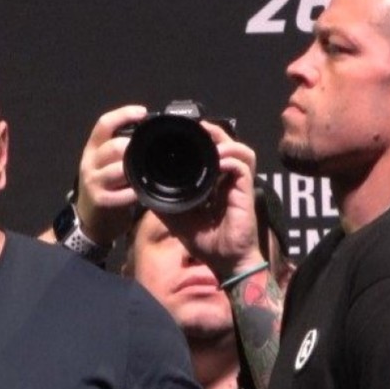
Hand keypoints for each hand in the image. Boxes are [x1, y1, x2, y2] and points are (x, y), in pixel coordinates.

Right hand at [74, 105, 147, 244]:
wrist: (89, 218)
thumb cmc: (104, 186)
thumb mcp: (105, 163)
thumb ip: (121, 147)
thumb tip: (147, 130)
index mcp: (93, 149)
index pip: (104, 124)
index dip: (123, 114)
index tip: (142, 112)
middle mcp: (90, 163)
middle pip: (114, 146)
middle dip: (134, 147)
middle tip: (149, 152)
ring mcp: (94, 182)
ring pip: (119, 169)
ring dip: (136, 171)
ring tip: (146, 174)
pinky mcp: (101, 201)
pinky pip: (124, 193)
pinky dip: (136, 192)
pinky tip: (141, 193)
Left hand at [155, 121, 265, 279]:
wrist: (224, 260)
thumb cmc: (205, 240)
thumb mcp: (177, 218)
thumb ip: (165, 201)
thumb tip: (144, 190)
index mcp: (214, 183)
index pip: (213, 153)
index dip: (203, 139)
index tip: (184, 133)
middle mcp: (228, 180)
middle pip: (228, 145)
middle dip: (213, 132)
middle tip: (196, 128)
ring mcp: (238, 184)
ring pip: (240, 150)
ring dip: (223, 142)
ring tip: (207, 140)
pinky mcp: (245, 192)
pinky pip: (242, 167)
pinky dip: (229, 160)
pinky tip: (216, 163)